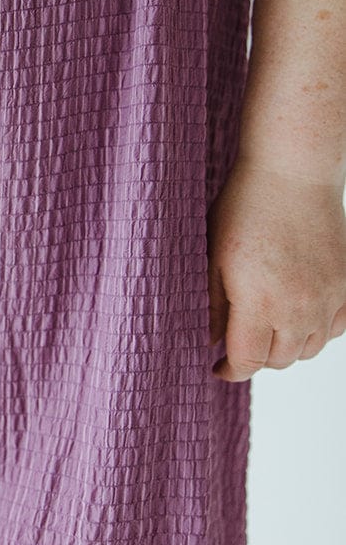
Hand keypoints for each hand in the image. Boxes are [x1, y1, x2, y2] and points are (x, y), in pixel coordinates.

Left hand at [206, 157, 345, 380]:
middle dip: (255, 358)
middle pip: (279, 360)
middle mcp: (299, 308)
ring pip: (308, 349)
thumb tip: (211, 342)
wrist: (292, 174)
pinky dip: (317, 331)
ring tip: (267, 329)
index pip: (248, 361)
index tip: (219, 367)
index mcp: (260, 303)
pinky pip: (335, 328)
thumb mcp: (214, 257)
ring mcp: (327, 298)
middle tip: (239, 342)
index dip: (230, 370)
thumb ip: (213, 306)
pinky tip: (299, 316)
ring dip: (286, 347)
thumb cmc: (246, 208)